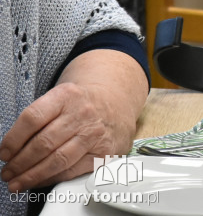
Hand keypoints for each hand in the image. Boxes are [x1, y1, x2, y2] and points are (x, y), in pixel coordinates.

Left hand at [0, 51, 146, 192]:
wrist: (116, 103)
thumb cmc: (81, 105)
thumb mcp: (60, 99)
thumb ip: (38, 119)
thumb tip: (12, 149)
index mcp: (67, 95)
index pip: (33, 118)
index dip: (13, 140)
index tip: (4, 154)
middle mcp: (83, 113)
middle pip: (43, 143)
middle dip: (19, 163)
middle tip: (7, 172)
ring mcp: (95, 133)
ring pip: (57, 160)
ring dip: (32, 175)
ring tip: (17, 182)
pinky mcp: (104, 151)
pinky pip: (71, 170)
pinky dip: (50, 178)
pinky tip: (39, 180)